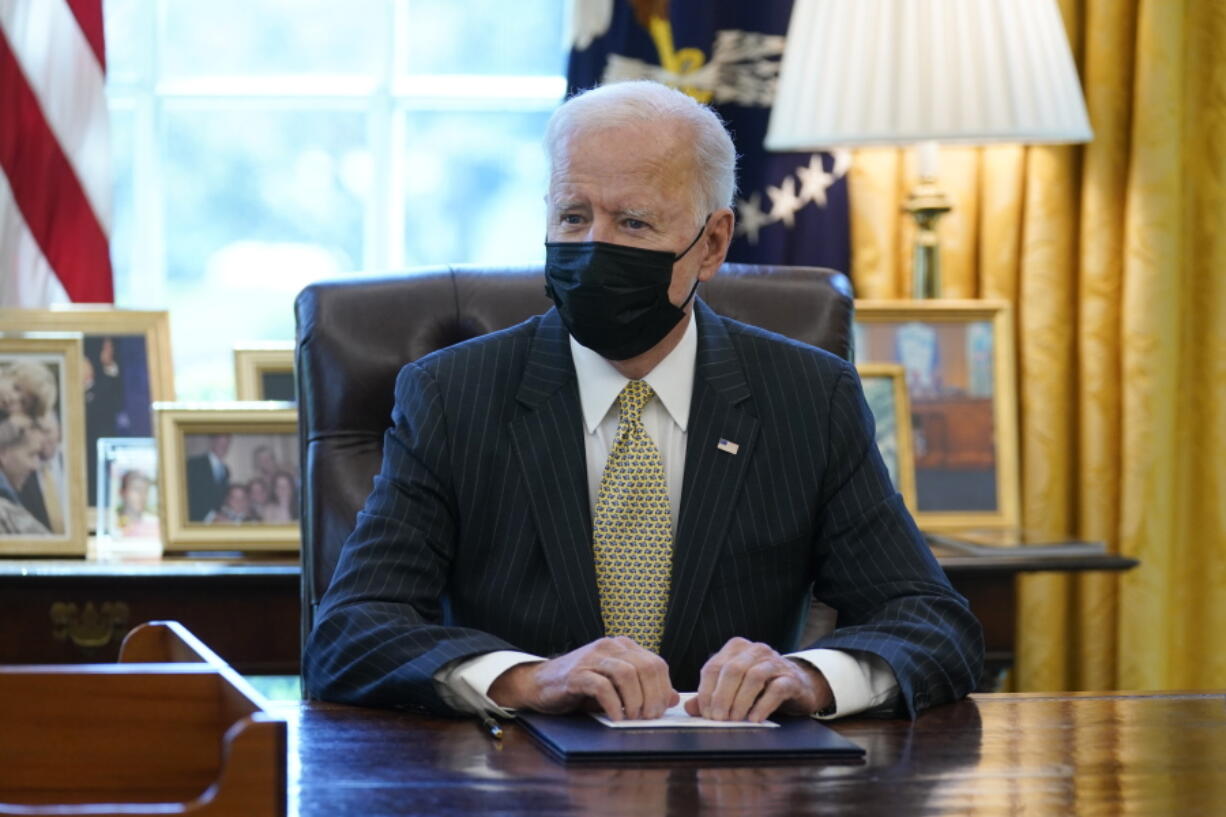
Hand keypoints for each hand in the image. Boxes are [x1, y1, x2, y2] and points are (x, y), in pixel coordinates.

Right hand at [487, 637, 678, 720]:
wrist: (540, 683)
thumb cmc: (581, 687)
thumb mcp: (617, 686)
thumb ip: (644, 688)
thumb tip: (672, 698)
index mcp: (622, 647)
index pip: (656, 664)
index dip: (663, 689)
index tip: (660, 710)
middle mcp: (609, 647)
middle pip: (645, 668)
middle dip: (652, 697)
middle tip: (648, 718)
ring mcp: (592, 658)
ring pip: (627, 674)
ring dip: (636, 700)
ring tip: (633, 718)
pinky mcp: (576, 674)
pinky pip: (602, 687)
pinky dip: (614, 704)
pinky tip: (616, 717)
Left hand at [684, 637, 832, 721]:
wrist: (799, 685)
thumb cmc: (761, 687)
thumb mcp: (735, 688)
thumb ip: (712, 695)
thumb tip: (689, 708)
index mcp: (736, 648)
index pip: (713, 667)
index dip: (706, 691)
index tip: (705, 713)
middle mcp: (755, 650)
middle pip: (732, 670)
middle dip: (722, 697)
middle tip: (718, 719)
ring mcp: (775, 661)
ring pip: (753, 677)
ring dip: (740, 701)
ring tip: (735, 720)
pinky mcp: (792, 678)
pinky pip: (776, 689)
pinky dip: (762, 705)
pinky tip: (754, 719)